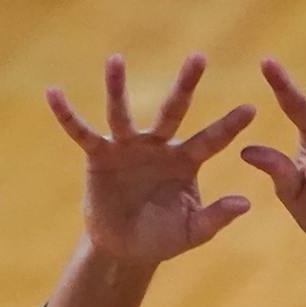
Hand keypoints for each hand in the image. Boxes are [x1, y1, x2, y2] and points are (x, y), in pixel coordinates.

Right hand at [46, 54, 254, 263]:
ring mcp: (127, 147)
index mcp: (186, 161)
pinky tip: (53, 93)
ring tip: (114, 59)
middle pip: (173, 111)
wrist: (126, 249)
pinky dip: (67, 115)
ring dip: (117, 87)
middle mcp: (158, 146)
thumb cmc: (163, 236)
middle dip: (186, 85)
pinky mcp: (99, 156)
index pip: (212, 140)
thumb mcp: (192, 231)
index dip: (230, 126)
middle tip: (199, 57)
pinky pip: (82, 133)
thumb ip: (216, 217)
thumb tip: (246, 203)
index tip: (253, 108)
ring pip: (123, 113)